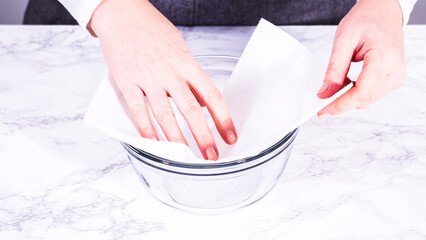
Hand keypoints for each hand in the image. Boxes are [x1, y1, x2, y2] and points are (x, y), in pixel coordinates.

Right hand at [90, 0, 236, 159]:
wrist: (123, 14)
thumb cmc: (153, 31)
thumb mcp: (180, 49)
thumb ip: (191, 77)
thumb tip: (202, 103)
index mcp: (187, 64)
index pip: (212, 95)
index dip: (223, 118)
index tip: (230, 136)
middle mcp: (170, 72)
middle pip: (191, 109)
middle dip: (203, 135)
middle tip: (211, 155)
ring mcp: (147, 77)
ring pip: (165, 113)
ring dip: (176, 138)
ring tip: (185, 156)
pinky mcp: (126, 81)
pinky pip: (137, 109)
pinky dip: (145, 129)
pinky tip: (153, 143)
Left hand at [317, 0, 406, 118]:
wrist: (383, 11)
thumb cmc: (366, 19)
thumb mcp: (343, 41)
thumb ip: (334, 69)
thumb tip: (324, 93)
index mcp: (383, 59)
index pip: (361, 94)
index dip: (340, 105)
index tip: (323, 110)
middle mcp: (395, 70)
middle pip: (364, 100)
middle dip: (342, 103)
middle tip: (322, 99)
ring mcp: (397, 76)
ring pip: (368, 100)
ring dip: (349, 98)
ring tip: (336, 85)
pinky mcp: (395, 78)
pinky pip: (373, 94)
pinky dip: (358, 92)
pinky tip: (348, 83)